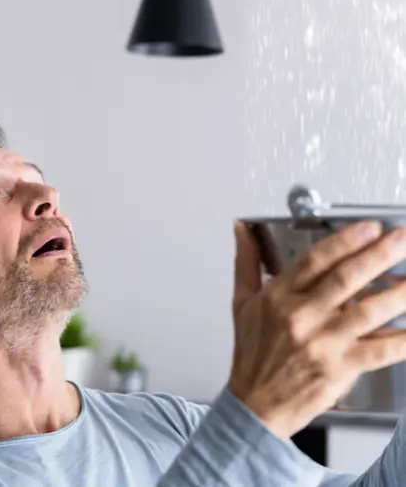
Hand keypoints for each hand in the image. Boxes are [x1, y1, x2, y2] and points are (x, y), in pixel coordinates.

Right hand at [228, 220, 405, 438]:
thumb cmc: (253, 354)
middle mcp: (301, 317)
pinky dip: (402, 339)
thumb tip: (242, 230)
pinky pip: (379, 351)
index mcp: (278, 297)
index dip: (345, 240)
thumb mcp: (242, 302)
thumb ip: (247, 261)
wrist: (256, 403)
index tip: (369, 227)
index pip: (315, 260)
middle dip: (379, 254)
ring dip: (398, 292)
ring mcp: (322, 344)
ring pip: (368, 312)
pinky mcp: (340, 369)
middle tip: (401, 238)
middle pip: (346, 279)